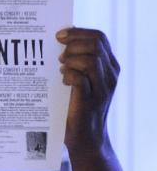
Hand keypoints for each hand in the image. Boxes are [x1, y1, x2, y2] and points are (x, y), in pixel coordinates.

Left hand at [58, 27, 119, 152]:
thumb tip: (61, 41)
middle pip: (95, 45)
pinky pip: (81, 79)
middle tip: (59, 55)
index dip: (79, 32)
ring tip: (60, 67)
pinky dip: (69, 75)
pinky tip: (62, 80)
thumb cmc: (77, 107)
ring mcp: (102, 88)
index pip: (99, 38)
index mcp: (109, 66)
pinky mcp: (90, 101)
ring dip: (71, 59)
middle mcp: (110, 75)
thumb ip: (77, 63)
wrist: (85, 137)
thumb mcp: (81, 81)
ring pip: (90, 60)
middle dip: (73, 44)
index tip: (59, 35)